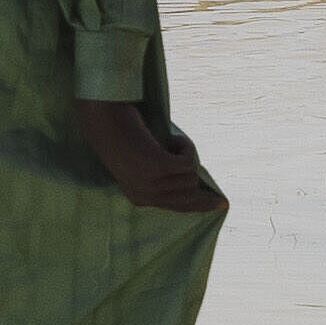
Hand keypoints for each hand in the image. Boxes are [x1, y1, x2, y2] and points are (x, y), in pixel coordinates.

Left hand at [70, 93, 226, 216]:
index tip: (220, 203)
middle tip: (214, 188)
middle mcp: (144, 196)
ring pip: (190, 178)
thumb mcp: (145, 160)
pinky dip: (186, 147)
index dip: (200, 205)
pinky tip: (173, 138)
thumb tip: (196, 181)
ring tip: (170, 141)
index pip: (177, 207)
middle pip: (189, 195)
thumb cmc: (126, 134)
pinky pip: (188, 163)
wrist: (105, 116)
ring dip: (187, 155)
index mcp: (139, 198)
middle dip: (201, 188)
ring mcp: (150, 183)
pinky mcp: (157, 167)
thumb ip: (165, 175)